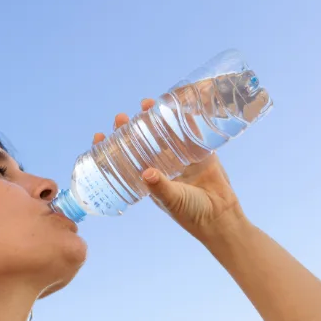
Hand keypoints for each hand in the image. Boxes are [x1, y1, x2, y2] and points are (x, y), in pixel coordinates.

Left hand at [94, 98, 247, 241]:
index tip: (100, 137)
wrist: (221, 216)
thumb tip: (147, 173)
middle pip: (142, 142)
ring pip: (164, 133)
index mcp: (150, 178)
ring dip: (155, 119)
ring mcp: (181, 157)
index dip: (112, 148)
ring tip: (145, 104)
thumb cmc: (192, 213)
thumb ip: (160, 187)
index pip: (126, 160)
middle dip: (130, 128)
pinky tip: (177, 105)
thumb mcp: (172, 200)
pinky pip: (191, 132)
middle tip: (121, 117)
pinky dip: (184, 119)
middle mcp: (163, 165)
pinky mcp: (201, 152)